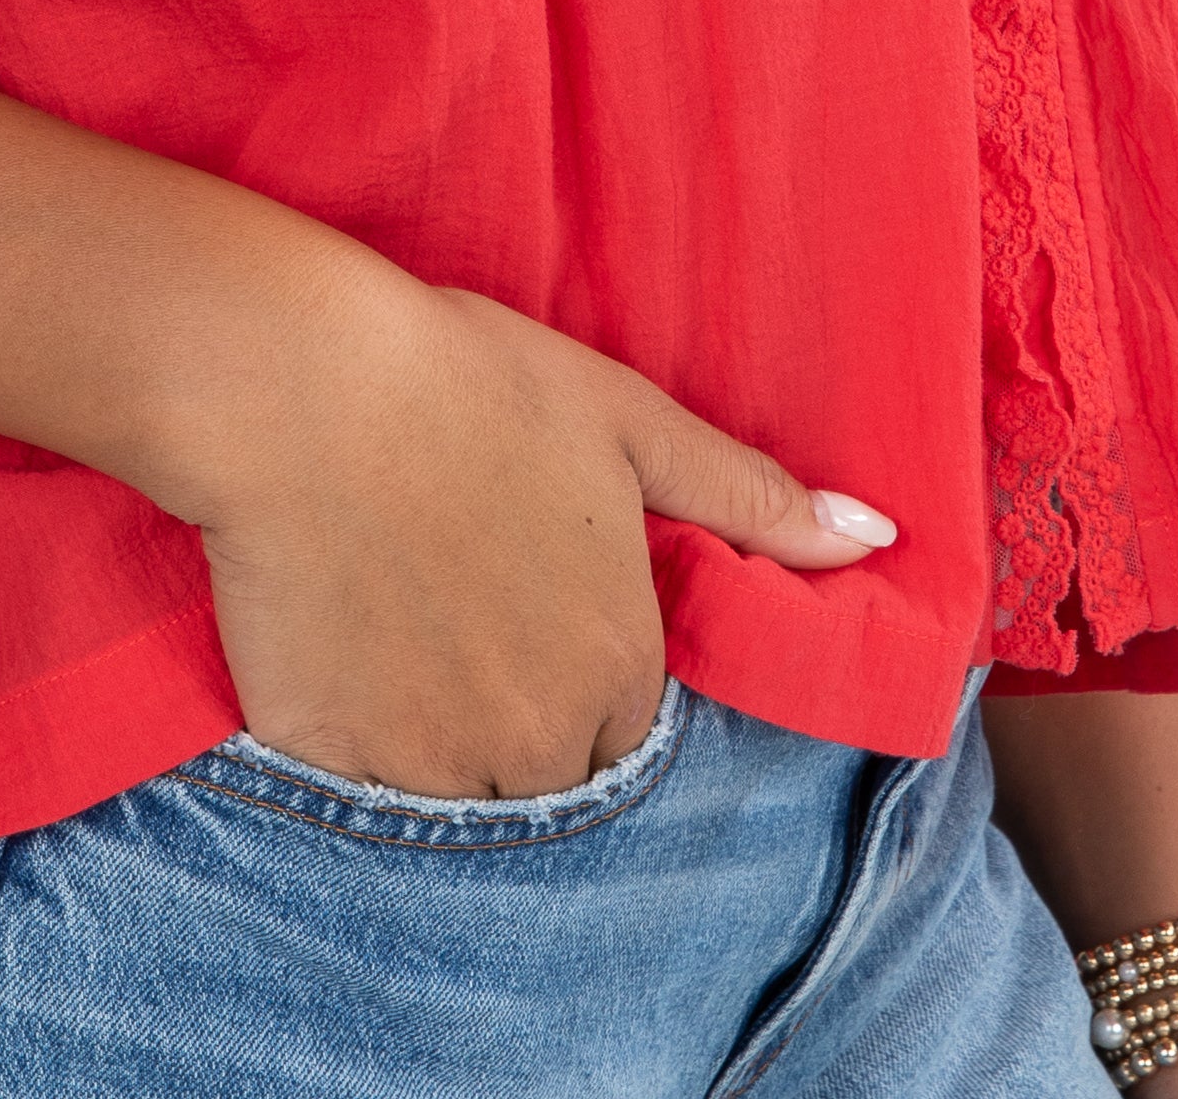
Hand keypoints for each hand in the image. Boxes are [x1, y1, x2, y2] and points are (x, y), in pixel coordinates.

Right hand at [182, 273, 891, 801]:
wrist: (299, 385)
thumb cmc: (466, 382)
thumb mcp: (624, 420)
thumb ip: (748, 497)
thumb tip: (877, 538)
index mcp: (618, 665)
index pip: (627, 728)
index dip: (581, 666)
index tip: (529, 599)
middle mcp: (539, 738)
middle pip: (548, 775)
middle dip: (519, 718)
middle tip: (461, 614)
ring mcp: (430, 763)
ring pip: (459, 796)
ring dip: (442, 744)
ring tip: (401, 634)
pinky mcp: (332, 763)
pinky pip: (359, 795)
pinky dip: (356, 741)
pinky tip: (337, 648)